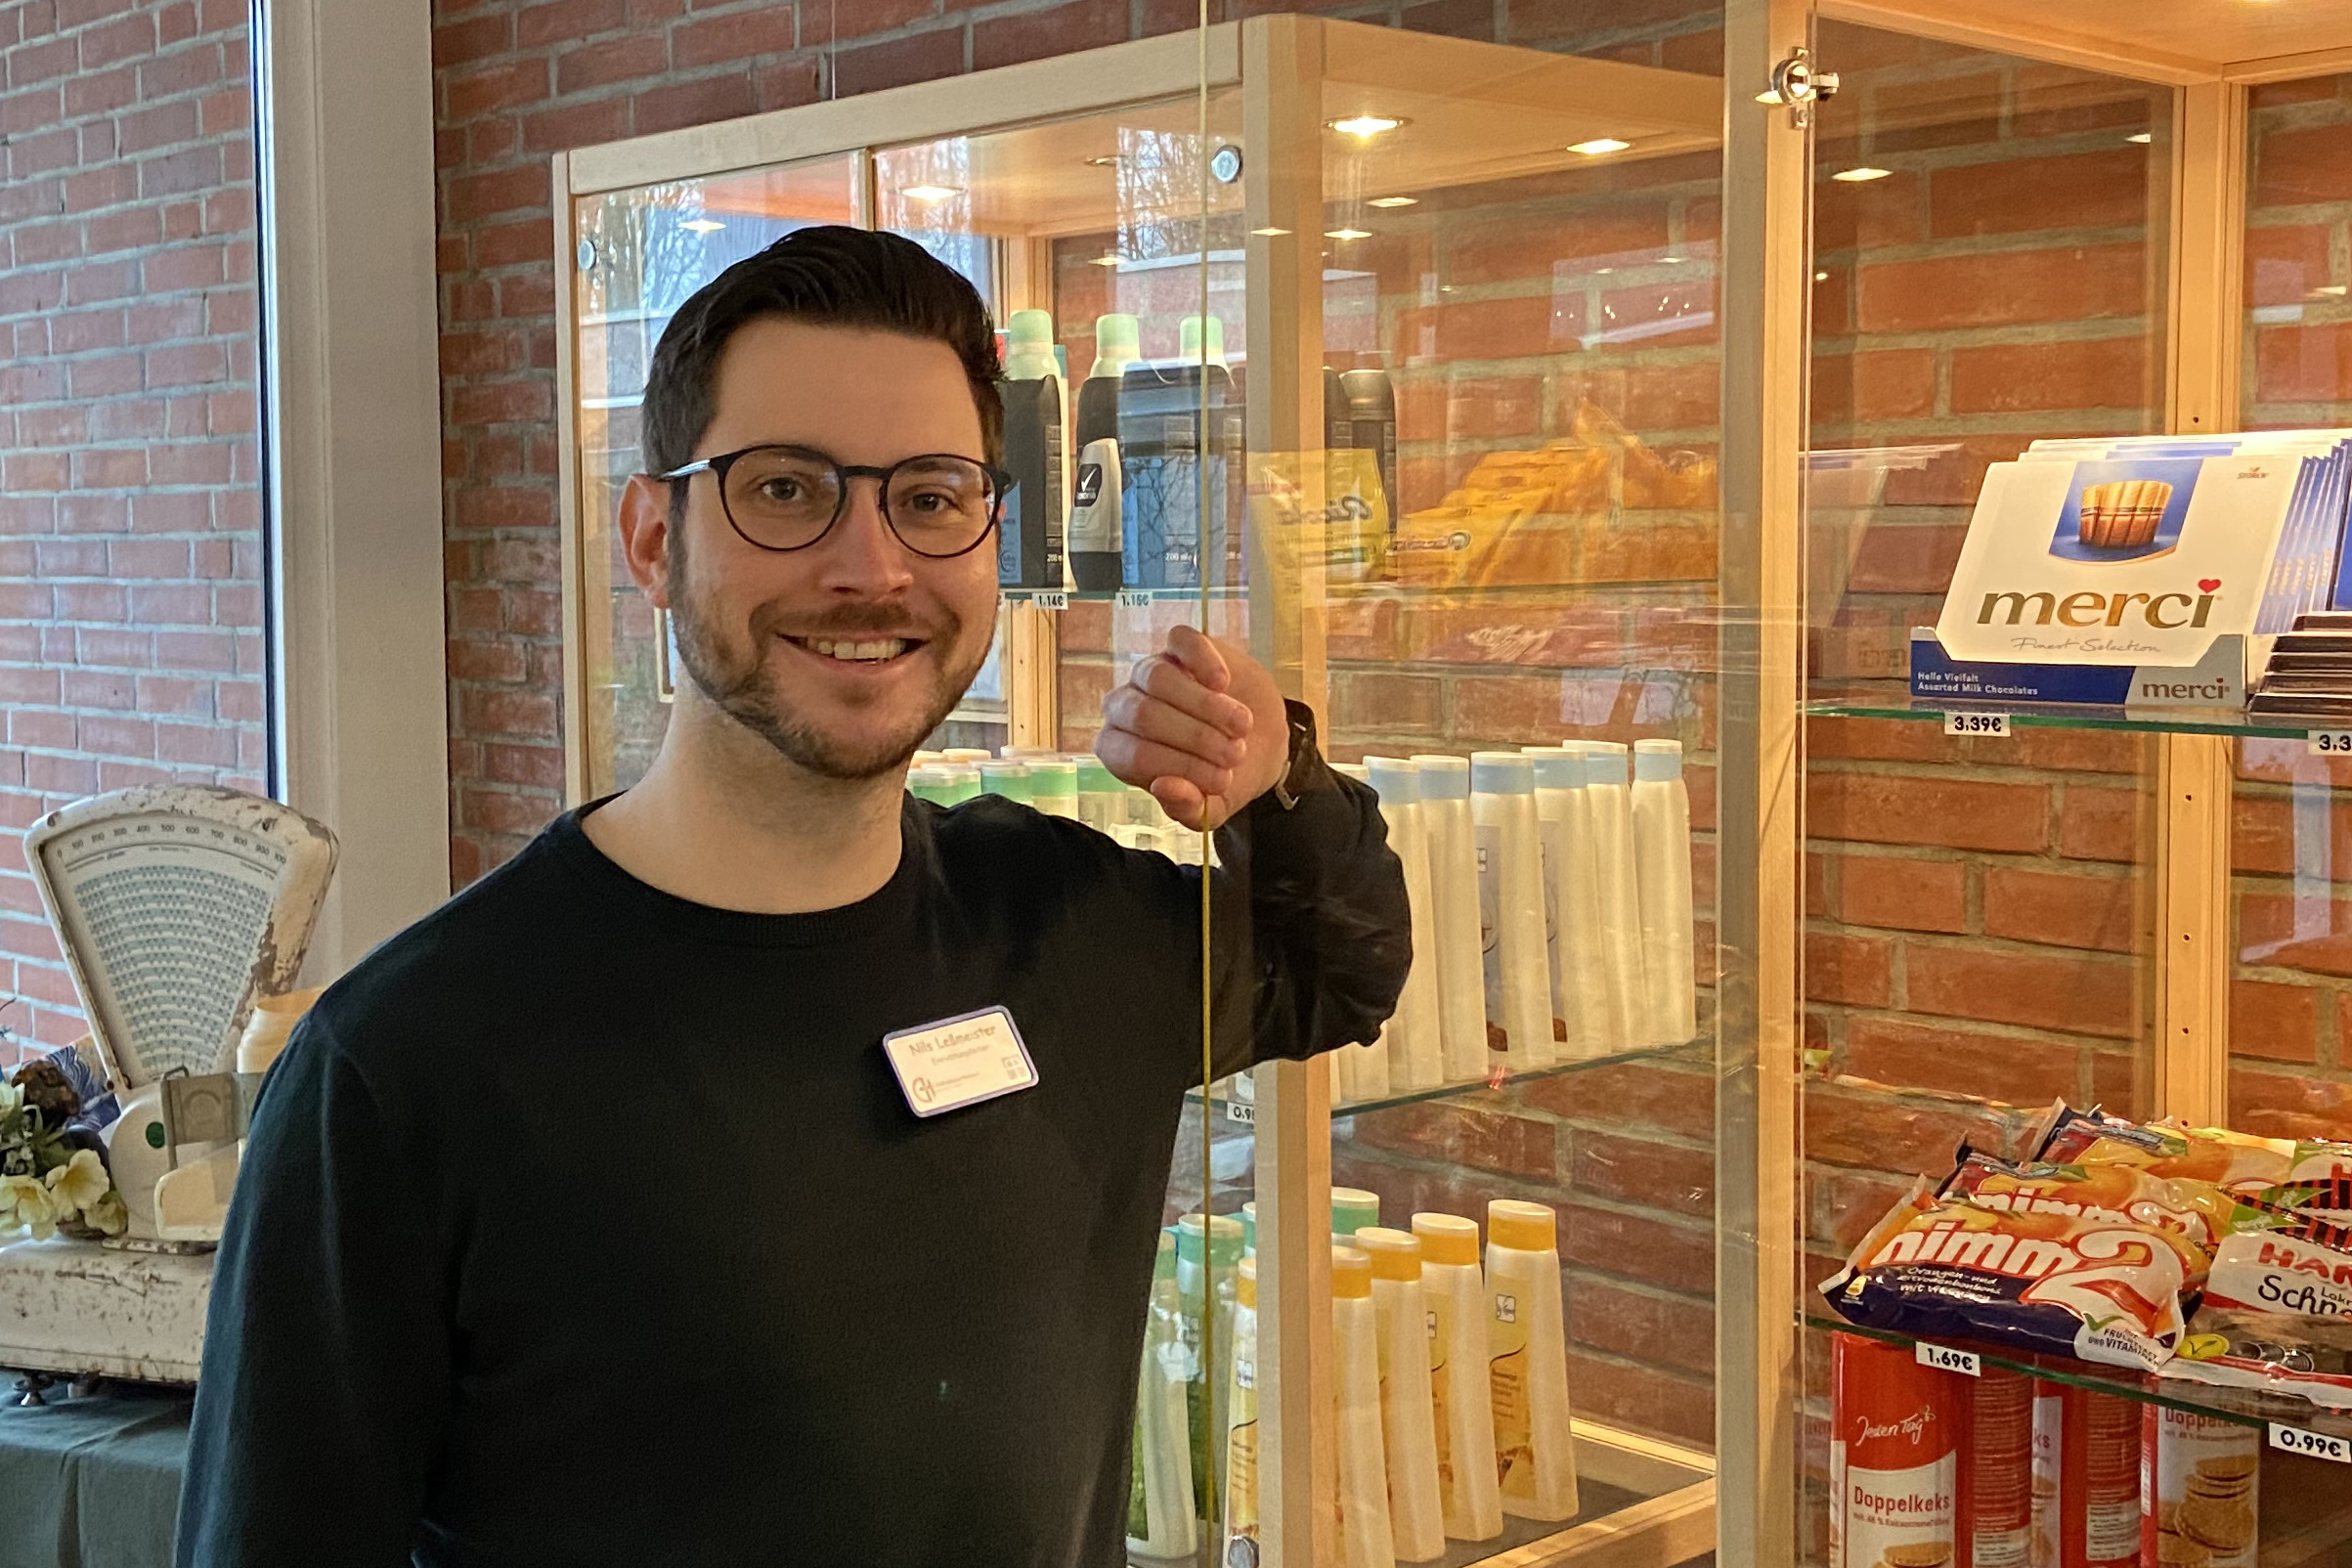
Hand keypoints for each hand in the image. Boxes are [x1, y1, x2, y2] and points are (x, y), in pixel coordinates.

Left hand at [1097, 625, 1289, 831]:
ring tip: (1241, 727)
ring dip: (1206, 707)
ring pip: (1158, 677)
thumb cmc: (1225, 776)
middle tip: (1235, 755)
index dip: (1179, 767)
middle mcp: (1125, 709)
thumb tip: (1163, 787)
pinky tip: (1224, 683)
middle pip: (1143, 715)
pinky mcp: (1180, 646)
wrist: (1261, 742)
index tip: (1222, 781)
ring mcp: (1150, 673)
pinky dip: (1203, 662)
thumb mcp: (1211, 808)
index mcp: (1122, 752)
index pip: (1132, 756)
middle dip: (1196, 738)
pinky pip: (1180, 641)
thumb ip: (1186, 809)